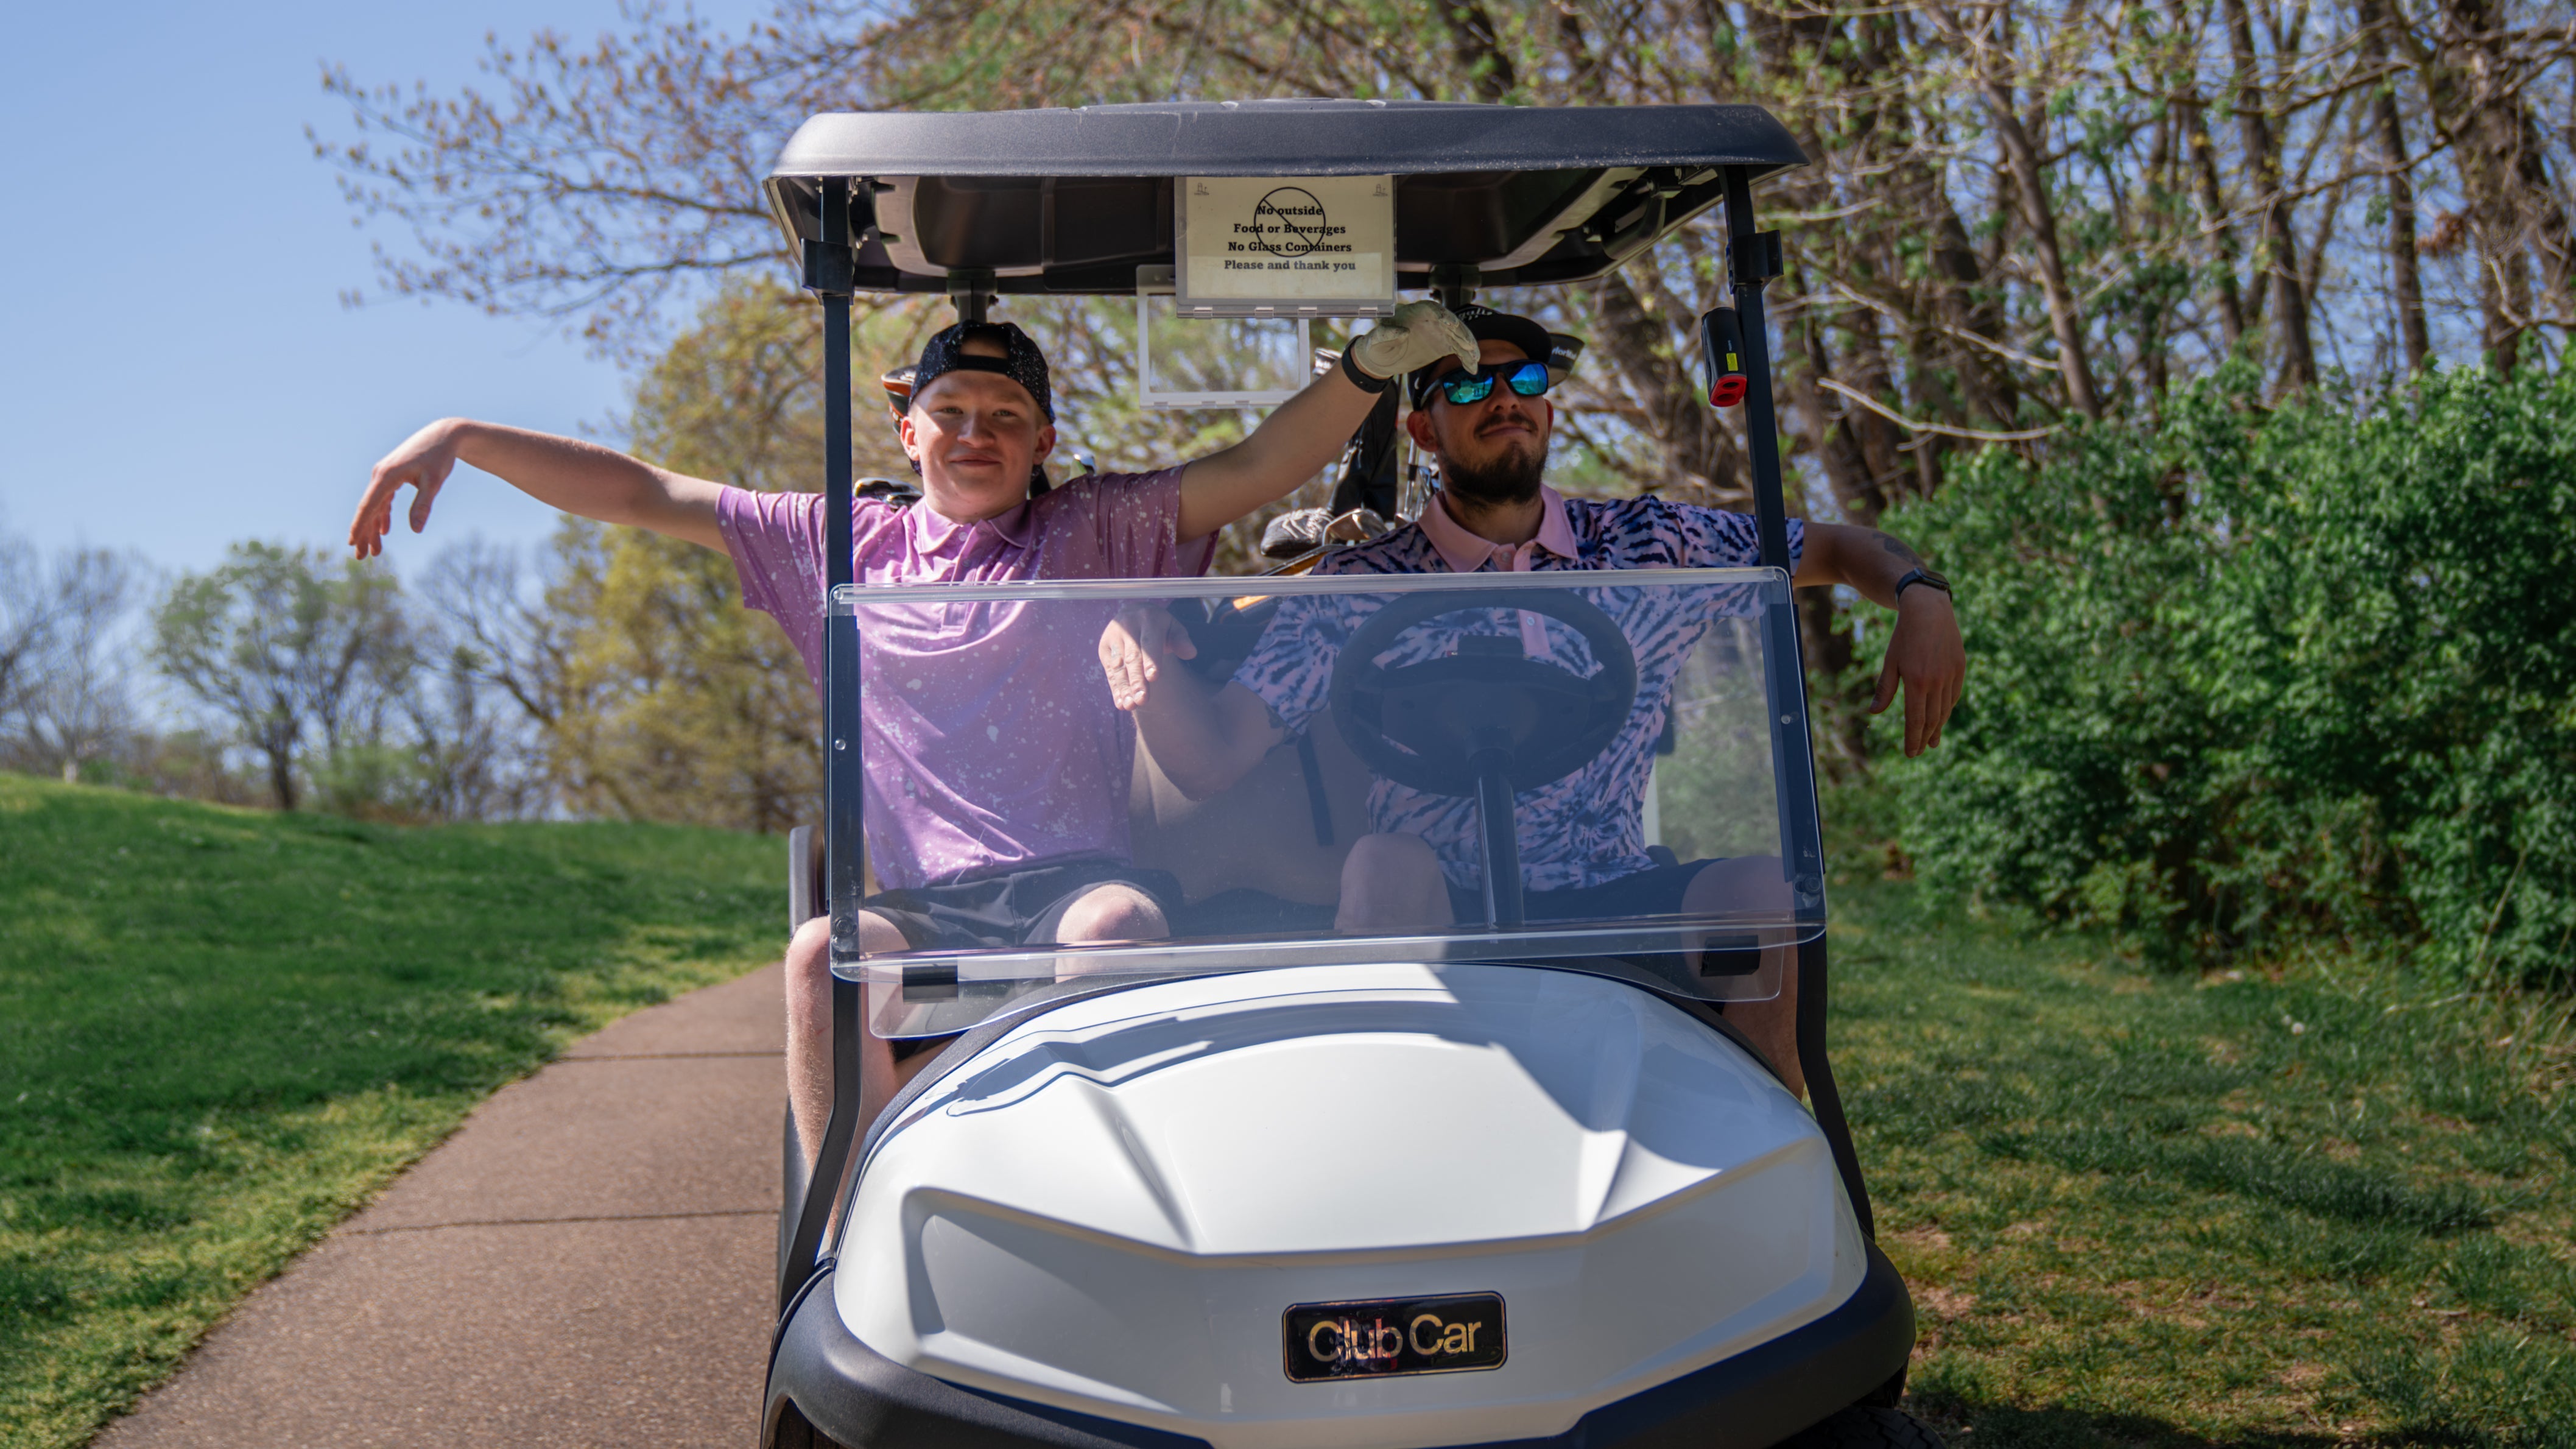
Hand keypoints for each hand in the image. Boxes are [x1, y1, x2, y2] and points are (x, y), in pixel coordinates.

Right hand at [349, 419, 465, 558]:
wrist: (443, 435)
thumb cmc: (440, 457)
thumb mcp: (435, 482)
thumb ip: (423, 505)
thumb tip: (416, 530)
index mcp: (387, 475)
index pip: (369, 505)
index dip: (360, 525)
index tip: (352, 542)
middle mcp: (380, 474)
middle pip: (368, 508)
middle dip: (364, 533)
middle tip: (360, 557)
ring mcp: (384, 474)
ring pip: (375, 505)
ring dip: (374, 527)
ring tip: (374, 551)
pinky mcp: (392, 476)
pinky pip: (383, 499)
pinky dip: (383, 515)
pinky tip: (385, 530)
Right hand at [1100, 604, 1196, 710]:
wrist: (1133, 613)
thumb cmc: (1159, 626)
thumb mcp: (1172, 628)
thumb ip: (1181, 640)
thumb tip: (1191, 653)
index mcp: (1148, 618)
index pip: (1149, 642)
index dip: (1151, 660)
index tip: (1153, 678)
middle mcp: (1128, 627)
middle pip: (1133, 657)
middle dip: (1137, 680)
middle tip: (1142, 700)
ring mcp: (1113, 638)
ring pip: (1119, 666)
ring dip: (1124, 688)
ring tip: (1130, 706)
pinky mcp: (1104, 648)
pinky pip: (1110, 672)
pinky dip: (1115, 689)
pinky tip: (1121, 703)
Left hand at [1344, 300, 1478, 380]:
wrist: (1382, 358)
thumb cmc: (1377, 345)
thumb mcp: (1376, 340)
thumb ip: (1386, 334)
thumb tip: (1403, 332)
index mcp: (1414, 312)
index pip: (1432, 309)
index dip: (1442, 315)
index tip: (1450, 324)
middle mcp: (1431, 320)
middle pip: (1451, 323)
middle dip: (1461, 333)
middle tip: (1469, 345)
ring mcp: (1439, 332)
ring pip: (1458, 337)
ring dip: (1468, 347)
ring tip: (1475, 358)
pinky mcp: (1443, 345)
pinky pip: (1458, 350)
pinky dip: (1465, 358)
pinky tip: (1472, 368)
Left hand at [1871, 590, 1965, 755]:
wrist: (1929, 610)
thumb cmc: (1904, 636)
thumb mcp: (1890, 662)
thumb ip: (1885, 689)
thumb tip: (1874, 713)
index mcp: (1917, 682)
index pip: (1915, 720)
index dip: (1913, 739)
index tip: (1910, 753)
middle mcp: (1936, 681)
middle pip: (1931, 719)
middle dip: (1924, 738)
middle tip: (1919, 751)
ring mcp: (1951, 675)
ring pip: (1945, 709)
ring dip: (1937, 727)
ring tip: (1931, 741)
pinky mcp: (1960, 667)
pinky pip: (1953, 695)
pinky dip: (1947, 709)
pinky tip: (1941, 717)